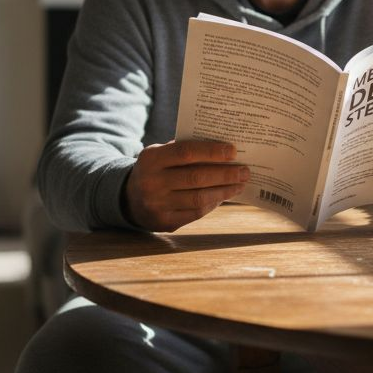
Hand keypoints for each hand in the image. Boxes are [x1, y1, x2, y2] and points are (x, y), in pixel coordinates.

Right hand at [124, 140, 249, 231]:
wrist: (128, 199)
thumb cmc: (155, 170)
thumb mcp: (160, 154)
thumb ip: (184, 150)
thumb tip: (223, 151)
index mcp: (151, 159)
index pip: (186, 152)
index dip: (212, 152)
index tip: (233, 151)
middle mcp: (152, 182)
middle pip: (196, 177)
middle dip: (225, 174)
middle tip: (244, 171)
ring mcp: (157, 205)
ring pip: (199, 198)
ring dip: (224, 191)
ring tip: (239, 184)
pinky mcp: (164, 222)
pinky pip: (196, 213)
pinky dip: (213, 203)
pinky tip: (224, 196)